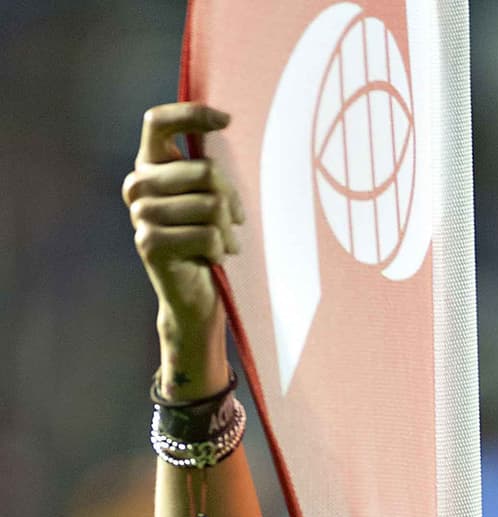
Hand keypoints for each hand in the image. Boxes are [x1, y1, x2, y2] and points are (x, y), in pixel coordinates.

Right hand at [123, 104, 243, 337]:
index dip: (192, 114)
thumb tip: (224, 120)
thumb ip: (205, 169)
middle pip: (205, 171)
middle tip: (235, 222)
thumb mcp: (206, 198)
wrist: (193, 297)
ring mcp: (140, 215)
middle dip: (231, 200)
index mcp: (148, 166)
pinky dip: (219, 250)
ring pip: (211, 206)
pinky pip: (207, 235)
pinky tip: (211, 259)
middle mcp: (138, 185)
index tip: (226, 120)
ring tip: (223, 245)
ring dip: (227, 231)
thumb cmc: (206, 242)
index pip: (158, 122)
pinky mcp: (150, 243)